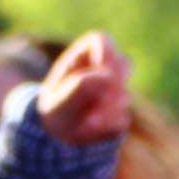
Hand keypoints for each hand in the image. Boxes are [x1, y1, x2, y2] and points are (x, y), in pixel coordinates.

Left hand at [35, 31, 133, 146]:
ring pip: (124, 97)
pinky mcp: (120, 114)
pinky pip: (122, 119)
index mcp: (83, 58)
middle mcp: (102, 72)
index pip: (102, 41)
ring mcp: (114, 93)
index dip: (106, 54)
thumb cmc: (54, 110)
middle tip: (102, 97)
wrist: (55, 137)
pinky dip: (106, 126)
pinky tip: (89, 128)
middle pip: (124, 63)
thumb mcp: (58, 99)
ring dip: (106, 110)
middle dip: (115, 82)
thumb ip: (80, 87)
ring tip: (85, 119)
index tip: (104, 71)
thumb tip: (108, 78)